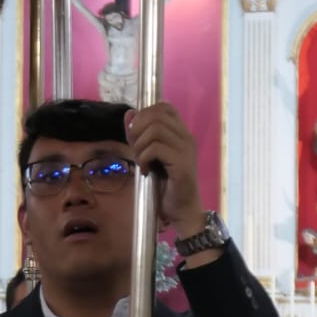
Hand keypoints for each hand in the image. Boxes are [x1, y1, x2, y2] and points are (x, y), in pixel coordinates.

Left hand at [124, 102, 204, 237]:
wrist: (181, 210)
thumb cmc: (165, 185)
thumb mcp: (147, 155)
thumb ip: (139, 135)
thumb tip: (130, 114)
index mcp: (180, 133)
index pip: (164, 107)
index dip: (145, 114)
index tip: (137, 134)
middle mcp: (186, 137)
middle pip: (156, 115)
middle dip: (138, 130)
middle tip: (136, 149)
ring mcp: (186, 149)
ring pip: (155, 130)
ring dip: (140, 145)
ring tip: (141, 161)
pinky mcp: (182, 164)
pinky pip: (156, 148)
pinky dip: (144, 158)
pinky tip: (146, 171)